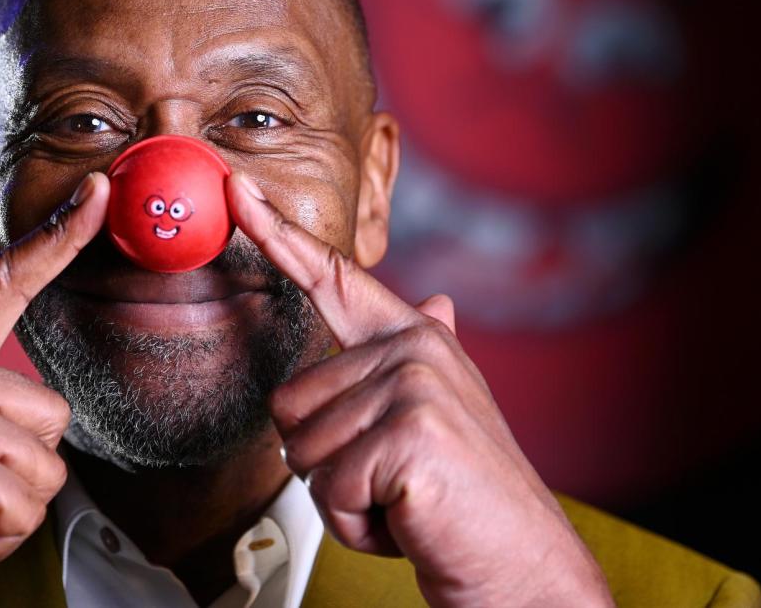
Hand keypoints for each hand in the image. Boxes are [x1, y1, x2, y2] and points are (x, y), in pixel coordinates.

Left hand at [226, 172, 612, 607]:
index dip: (278, 234)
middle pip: (289, 403)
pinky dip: (357, 524)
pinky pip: (329, 488)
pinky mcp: (409, 433)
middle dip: (326, 464)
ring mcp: (414, 386)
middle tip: (391, 482)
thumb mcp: (443, 417)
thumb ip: (420, 360)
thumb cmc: (465, 500)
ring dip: (341, 498)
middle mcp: (414, 349)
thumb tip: (436, 302)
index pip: (332, 278)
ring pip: (302, 450)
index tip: (237, 191)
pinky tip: (407, 520)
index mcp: (413, 340)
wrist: (522, 569)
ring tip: (403, 500)